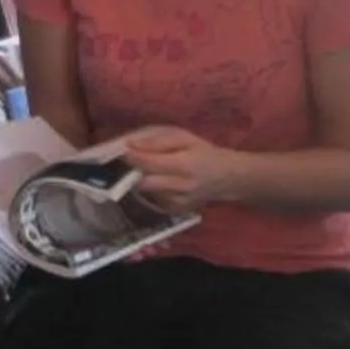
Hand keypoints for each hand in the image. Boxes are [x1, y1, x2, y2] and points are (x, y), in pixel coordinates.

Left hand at [117, 125, 238, 209]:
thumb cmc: (203, 152)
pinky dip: (152, 190)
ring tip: (149, 170)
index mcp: (184, 165)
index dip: (132, 157)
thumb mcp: (184, 137)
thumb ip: (157, 140)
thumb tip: (130, 144)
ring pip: (146, 192)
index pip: (148, 163)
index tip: (123, 150)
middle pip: (143, 182)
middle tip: (129, 161)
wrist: (226, 178)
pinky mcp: (176, 211)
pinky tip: (161, 182)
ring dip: (142, 180)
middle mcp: (181, 188)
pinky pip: (153, 199)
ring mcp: (178, 203)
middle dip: (132, 171)